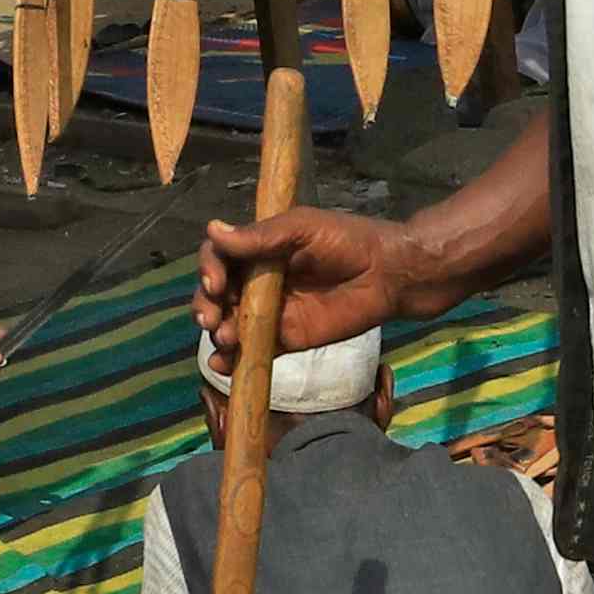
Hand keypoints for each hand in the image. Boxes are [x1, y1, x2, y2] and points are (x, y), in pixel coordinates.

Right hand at [199, 205, 407, 357]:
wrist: (387, 275)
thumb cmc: (347, 241)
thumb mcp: (302, 228)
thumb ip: (260, 236)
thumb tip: (213, 230)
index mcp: (258, 250)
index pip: (219, 258)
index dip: (209, 270)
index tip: (215, 283)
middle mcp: (257, 281)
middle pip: (216, 295)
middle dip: (206, 306)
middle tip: (211, 318)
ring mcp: (269, 312)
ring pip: (229, 324)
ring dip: (219, 333)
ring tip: (227, 338)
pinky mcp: (284, 339)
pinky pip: (253, 350)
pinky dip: (233, 359)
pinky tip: (225, 364)